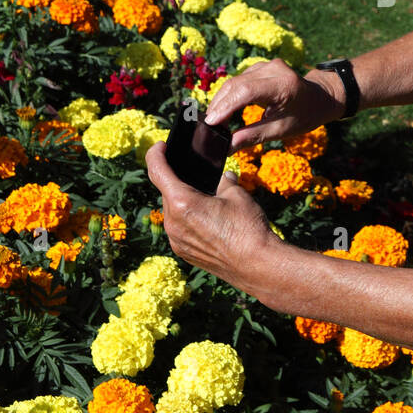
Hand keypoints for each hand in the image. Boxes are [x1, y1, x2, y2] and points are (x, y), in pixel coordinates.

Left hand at [145, 142, 282, 291]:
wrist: (257, 265)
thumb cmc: (248, 228)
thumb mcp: (237, 194)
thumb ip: (224, 181)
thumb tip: (224, 177)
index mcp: (182, 202)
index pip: (157, 171)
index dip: (155, 154)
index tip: (160, 147)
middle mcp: (173, 223)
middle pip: (166, 193)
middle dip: (177, 181)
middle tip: (193, 174)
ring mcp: (176, 241)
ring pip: (172, 212)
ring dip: (183, 202)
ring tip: (205, 199)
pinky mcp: (184, 253)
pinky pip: (178, 229)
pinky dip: (187, 219)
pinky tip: (207, 219)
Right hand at [205, 58, 344, 150]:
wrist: (320, 97)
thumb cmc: (304, 115)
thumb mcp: (281, 130)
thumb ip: (252, 136)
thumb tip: (226, 148)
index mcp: (284, 85)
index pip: (247, 92)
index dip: (226, 107)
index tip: (211, 123)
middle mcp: (274, 69)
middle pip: (237, 85)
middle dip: (219, 105)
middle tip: (208, 126)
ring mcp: (267, 65)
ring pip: (235, 81)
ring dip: (222, 100)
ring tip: (214, 120)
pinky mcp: (261, 66)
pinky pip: (239, 79)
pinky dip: (229, 94)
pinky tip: (223, 109)